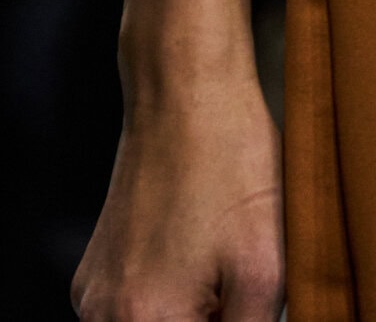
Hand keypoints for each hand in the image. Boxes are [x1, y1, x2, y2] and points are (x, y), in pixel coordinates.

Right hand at [72, 71, 282, 320]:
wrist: (184, 92)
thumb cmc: (231, 164)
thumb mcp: (266, 263)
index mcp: (148, 321)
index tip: (242, 305)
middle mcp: (105, 317)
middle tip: (236, 288)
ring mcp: (92, 296)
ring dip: (191, 317)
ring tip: (221, 269)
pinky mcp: (93, 274)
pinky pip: (133, 313)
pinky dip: (167, 303)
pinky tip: (197, 257)